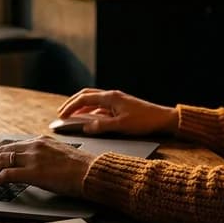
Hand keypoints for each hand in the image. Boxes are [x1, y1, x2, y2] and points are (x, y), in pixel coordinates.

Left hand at [0, 137, 93, 197]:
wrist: (92, 173)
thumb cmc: (82, 168)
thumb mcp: (61, 155)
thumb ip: (46, 156)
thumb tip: (37, 165)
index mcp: (41, 141)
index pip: (13, 144)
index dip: (0, 154)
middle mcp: (35, 145)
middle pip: (3, 150)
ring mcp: (33, 158)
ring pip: (1, 160)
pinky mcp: (33, 173)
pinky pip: (6, 175)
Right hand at [56, 88, 178, 136]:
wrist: (162, 119)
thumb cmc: (144, 121)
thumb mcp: (121, 126)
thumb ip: (102, 126)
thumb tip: (85, 127)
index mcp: (110, 97)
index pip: (84, 98)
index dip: (70, 107)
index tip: (61, 116)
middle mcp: (111, 96)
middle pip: (86, 95)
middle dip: (72, 103)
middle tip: (61, 113)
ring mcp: (116, 100)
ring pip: (93, 99)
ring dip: (81, 106)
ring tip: (71, 115)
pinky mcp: (120, 106)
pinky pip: (100, 105)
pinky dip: (90, 110)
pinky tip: (89, 119)